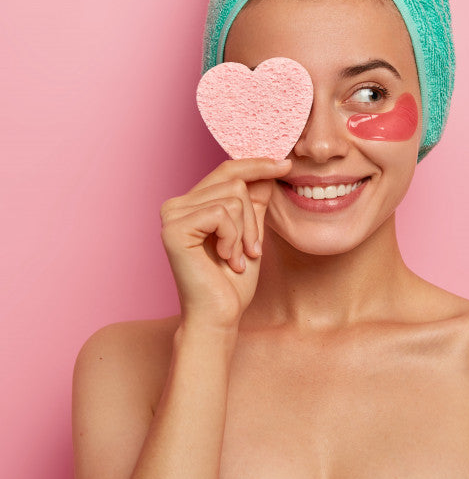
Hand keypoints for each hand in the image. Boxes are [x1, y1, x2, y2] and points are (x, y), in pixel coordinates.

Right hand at [159, 158, 291, 329]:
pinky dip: (233, 238)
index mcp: (191, 203)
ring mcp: (172, 215)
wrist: (220, 314)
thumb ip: (255, 201)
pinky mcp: (174, 229)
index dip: (258, 165)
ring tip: (235, 258)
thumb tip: (270, 168)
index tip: (286, 165)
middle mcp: (176, 204)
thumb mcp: (251, 232)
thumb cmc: (233, 280)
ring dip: (244, 233)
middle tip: (251, 251)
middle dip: (253, 219)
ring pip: (233, 198)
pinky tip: (225, 259)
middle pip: (235, 182)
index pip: (228, 170)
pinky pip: (223, 214)